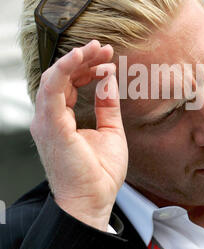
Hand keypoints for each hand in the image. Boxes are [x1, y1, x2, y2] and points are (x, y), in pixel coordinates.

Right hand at [30, 40, 127, 230]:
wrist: (94, 200)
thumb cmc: (100, 172)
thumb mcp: (110, 130)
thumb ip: (107, 104)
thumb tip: (108, 79)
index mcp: (62, 119)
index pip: (70, 83)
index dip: (88, 67)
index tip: (108, 59)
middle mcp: (50, 117)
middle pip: (62, 77)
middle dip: (83, 59)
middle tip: (104, 48)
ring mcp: (47, 121)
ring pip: (54, 78)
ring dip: (75, 60)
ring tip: (97, 49)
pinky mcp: (51, 126)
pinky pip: (53, 90)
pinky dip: (64, 70)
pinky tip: (80, 56)